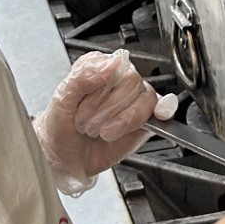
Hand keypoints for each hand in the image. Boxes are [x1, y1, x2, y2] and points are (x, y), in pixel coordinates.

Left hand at [33, 50, 177, 196]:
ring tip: (102, 132)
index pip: (113, 64)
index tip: (82, 104)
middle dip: (107, 108)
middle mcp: (118, 80)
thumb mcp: (61, 99)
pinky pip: (162, 109)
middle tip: (87, 124)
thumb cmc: (59, 127)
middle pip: (131, 82)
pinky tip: (159, 115)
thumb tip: (111, 64)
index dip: (100, 88)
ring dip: (123, 120)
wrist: (63, 159)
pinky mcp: (145, 120)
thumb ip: (83, 77)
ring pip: (145, 99)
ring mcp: (133, 100)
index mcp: (98, 67)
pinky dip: (165, 109)